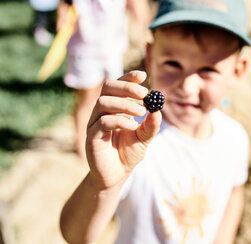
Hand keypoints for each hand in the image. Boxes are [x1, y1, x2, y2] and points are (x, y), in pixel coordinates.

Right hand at [86, 71, 161, 190]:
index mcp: (113, 108)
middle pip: (108, 88)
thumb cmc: (128, 153)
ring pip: (104, 102)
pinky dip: (119, 120)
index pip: (117, 85)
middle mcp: (101, 112)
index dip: (128, 77)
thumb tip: (158, 109)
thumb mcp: (144, 137)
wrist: (117, 175)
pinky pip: (102, 121)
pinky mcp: (92, 136)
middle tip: (144, 93)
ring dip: (125, 104)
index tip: (143, 75)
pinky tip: (133, 126)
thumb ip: (150, 125)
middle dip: (126, 87)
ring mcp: (94, 123)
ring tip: (141, 112)